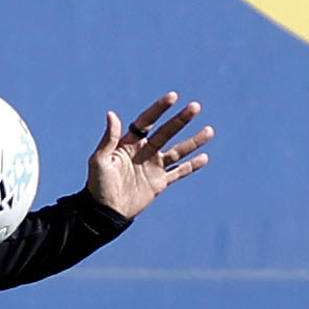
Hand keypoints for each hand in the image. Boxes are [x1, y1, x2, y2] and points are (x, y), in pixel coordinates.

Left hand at [85, 91, 213, 218]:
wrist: (104, 212)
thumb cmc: (98, 185)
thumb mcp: (100, 161)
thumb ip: (108, 139)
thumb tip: (112, 113)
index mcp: (129, 143)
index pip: (146, 121)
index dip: (159, 109)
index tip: (173, 96)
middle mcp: (144, 151)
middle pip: (166, 132)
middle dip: (181, 120)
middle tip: (195, 106)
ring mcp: (153, 166)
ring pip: (178, 151)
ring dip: (193, 141)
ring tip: (210, 130)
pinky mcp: (159, 182)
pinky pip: (179, 172)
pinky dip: (192, 166)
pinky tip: (205, 157)